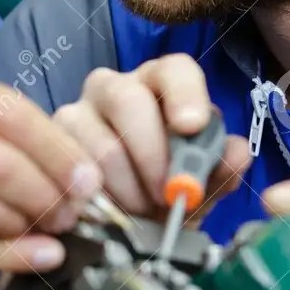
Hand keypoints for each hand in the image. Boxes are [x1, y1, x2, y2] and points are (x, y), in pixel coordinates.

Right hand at [52, 55, 249, 219]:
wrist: (127, 219)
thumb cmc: (168, 188)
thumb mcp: (203, 184)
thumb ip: (222, 168)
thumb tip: (236, 152)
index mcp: (161, 84)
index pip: (174, 69)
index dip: (184, 94)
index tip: (192, 126)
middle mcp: (115, 87)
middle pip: (128, 101)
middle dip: (152, 156)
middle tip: (167, 195)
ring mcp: (78, 111)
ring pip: (101, 145)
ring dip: (128, 189)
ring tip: (142, 212)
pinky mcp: (52, 143)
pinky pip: (73, 171)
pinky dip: (99, 200)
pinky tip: (112, 213)